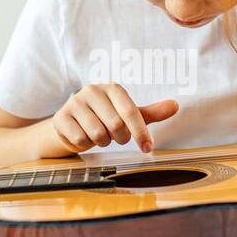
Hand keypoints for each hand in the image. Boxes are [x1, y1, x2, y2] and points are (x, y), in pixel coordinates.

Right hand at [51, 84, 177, 154]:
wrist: (70, 125)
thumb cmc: (104, 119)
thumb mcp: (128, 116)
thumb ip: (150, 113)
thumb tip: (175, 105)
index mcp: (112, 88)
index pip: (131, 111)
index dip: (141, 132)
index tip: (148, 148)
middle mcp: (92, 90)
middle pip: (116, 125)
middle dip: (120, 138)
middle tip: (116, 137)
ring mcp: (74, 102)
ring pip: (98, 134)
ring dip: (102, 142)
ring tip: (100, 136)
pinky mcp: (61, 117)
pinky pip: (80, 139)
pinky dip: (85, 144)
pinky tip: (83, 136)